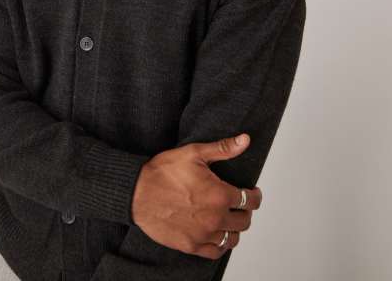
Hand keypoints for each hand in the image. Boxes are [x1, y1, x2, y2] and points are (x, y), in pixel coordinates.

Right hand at [131, 134, 261, 259]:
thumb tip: (245, 140)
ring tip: (229, 218)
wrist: (136, 193)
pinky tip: (218, 234)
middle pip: (244, 221)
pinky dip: (221, 244)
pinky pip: (216, 251)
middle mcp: (215, 218)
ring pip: (232, 238)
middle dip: (245, 211)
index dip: (255, 195)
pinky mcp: (190, 246)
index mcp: (219, 195)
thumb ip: (223, 148)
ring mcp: (203, 235)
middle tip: (240, 203)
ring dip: (234, 228)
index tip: (253, 192)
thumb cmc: (162, 172)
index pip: (250, 200)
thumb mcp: (194, 153)